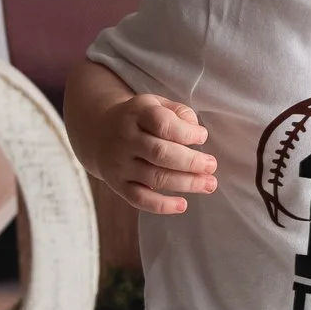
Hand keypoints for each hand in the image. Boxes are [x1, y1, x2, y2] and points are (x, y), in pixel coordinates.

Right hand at [93, 92, 217, 213]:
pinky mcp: (118, 185)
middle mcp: (125, 139)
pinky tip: (183, 205)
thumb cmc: (140, 119)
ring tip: (209, 184)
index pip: (162, 123)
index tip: (202, 136)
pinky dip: (162, 205)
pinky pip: (140, 199)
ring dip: (186, 183)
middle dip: (191, 162)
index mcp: (137, 114)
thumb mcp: (156, 104)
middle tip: (211, 166)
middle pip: (160, 153)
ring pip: (154, 177)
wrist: (99, 133)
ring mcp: (120, 164)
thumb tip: (196, 132)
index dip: (186, 132)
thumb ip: (179, 113)